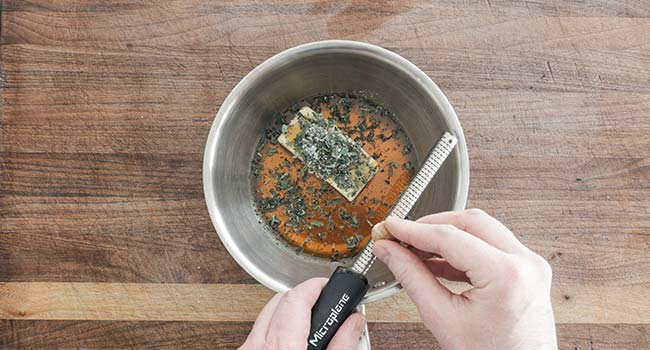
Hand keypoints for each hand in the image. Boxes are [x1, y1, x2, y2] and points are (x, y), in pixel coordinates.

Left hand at [240, 278, 365, 349]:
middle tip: (326, 306)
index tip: (331, 287)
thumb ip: (343, 346)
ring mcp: (248, 349)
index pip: (298, 296)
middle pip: (281, 300)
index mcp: (283, 346)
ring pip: (267, 315)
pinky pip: (257, 333)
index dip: (317, 285)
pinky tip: (291, 343)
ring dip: (289, 314)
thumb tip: (354, 321)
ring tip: (311, 327)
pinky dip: (275, 331)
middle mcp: (258, 345)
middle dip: (305, 297)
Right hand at [373, 209, 556, 349]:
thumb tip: (390, 252)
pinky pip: (491, 246)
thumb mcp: (443, 318)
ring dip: (446, 235)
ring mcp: (530, 266)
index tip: (391, 228)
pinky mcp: (527, 271)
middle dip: (430, 226)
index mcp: (506, 275)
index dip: (413, 230)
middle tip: (401, 235)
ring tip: (415, 249)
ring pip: (481, 229)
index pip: (449, 237)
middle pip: (468, 222)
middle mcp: (524, 264)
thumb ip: (412, 278)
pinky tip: (437, 260)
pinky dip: (462, 249)